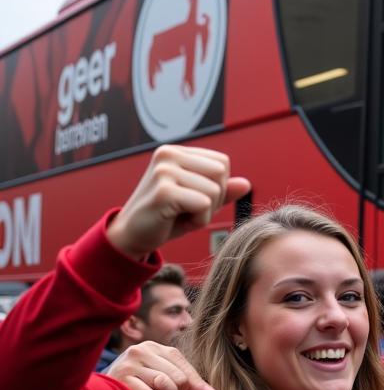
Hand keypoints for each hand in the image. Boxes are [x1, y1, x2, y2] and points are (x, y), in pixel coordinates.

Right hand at [106, 146, 250, 259]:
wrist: (132, 237)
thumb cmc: (166, 218)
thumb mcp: (198, 202)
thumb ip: (222, 191)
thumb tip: (246, 184)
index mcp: (176, 152)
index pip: (222, 163)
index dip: (218, 187)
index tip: (193, 199)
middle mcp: (169, 155)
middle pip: (221, 174)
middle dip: (214, 199)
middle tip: (188, 210)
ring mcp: (164, 171)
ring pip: (215, 191)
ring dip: (205, 213)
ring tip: (181, 215)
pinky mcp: (164, 190)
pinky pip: (204, 205)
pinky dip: (198, 221)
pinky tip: (177, 221)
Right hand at [107, 342, 218, 389]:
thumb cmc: (139, 389)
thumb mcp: (165, 380)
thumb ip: (192, 385)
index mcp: (156, 348)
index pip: (185, 368)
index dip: (191, 387)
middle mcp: (142, 350)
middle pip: (179, 377)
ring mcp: (129, 363)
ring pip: (165, 384)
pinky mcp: (118, 378)